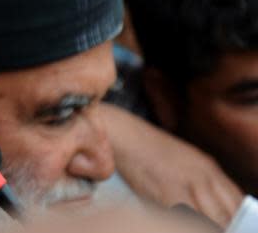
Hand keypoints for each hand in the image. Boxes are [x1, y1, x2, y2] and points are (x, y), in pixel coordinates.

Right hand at [102, 104, 242, 226]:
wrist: (123, 136)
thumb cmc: (148, 149)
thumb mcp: (185, 160)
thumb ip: (203, 182)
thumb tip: (216, 209)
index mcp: (209, 167)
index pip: (236, 202)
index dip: (234, 218)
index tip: (226, 225)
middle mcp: (202, 176)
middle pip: (225, 215)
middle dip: (220, 226)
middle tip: (209, 225)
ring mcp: (185, 185)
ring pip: (209, 220)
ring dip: (203, 225)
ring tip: (190, 223)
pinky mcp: (165, 194)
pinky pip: (184, 220)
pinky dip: (185, 223)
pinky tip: (176, 221)